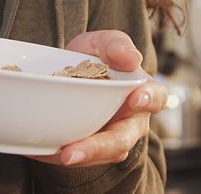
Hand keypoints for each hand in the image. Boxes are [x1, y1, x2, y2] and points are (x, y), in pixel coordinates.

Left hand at [28, 30, 167, 167]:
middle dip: (102, 145)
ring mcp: (107, 138)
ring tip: (64, 154)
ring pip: (102, 154)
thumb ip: (117, 45)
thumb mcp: (102, 42)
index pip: (155, 98)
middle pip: (123, 139)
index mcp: (141, 92)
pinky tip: (45, 150)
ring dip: (84, 155)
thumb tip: (132, 59)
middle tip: (81, 147)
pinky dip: (62, 155)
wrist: (64, 69)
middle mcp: (128, 121)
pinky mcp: (85, 148)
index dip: (149, 100)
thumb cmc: (94, 57)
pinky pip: (78, 157)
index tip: (135, 99)